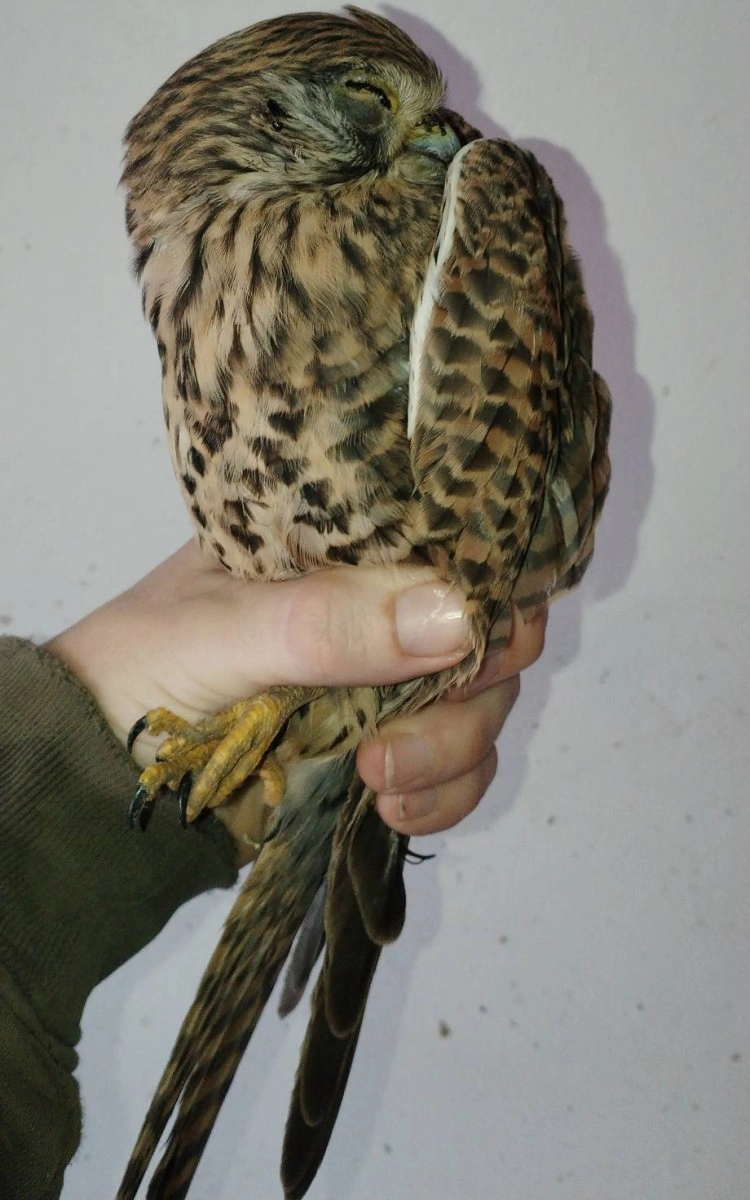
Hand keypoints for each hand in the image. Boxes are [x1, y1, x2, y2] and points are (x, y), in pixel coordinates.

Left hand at [48, 540, 544, 859]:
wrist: (94, 778)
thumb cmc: (137, 674)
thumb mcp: (222, 636)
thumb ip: (327, 625)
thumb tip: (459, 617)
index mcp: (338, 546)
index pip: (451, 540)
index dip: (487, 581)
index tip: (479, 635)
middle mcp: (373, 604)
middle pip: (484, 630)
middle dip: (468, 688)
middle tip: (400, 732)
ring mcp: (381, 680)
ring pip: (479, 704)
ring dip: (452, 750)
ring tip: (379, 780)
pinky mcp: (383, 748)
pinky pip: (457, 769)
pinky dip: (444, 796)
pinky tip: (392, 810)